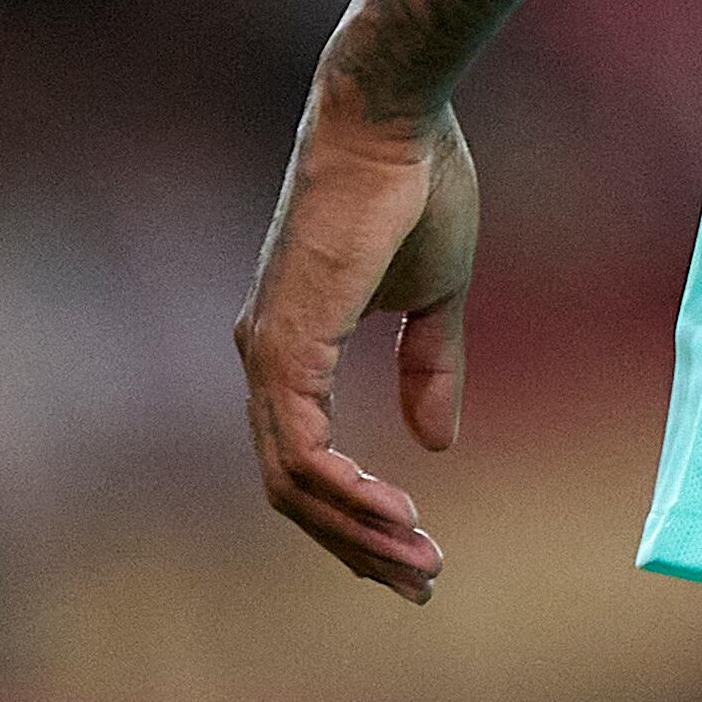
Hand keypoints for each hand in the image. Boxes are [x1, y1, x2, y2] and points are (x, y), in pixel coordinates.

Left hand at [235, 77, 480, 603]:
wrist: (396, 121)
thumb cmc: (416, 188)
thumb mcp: (435, 296)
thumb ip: (429, 367)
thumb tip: (435, 445)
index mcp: (293, 345)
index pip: (308, 458)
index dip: (358, 512)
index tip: (418, 545)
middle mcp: (265, 358)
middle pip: (294, 487)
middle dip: (357, 544)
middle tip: (420, 581)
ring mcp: (268, 354)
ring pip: (293, 482)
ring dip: (358, 531)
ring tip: (420, 561)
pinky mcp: (285, 345)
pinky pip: (303, 449)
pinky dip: (348, 491)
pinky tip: (399, 513)